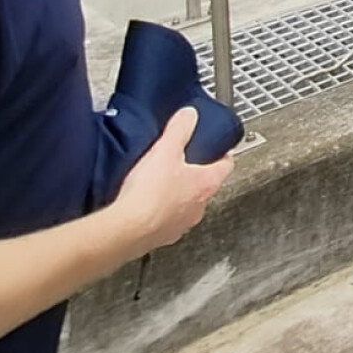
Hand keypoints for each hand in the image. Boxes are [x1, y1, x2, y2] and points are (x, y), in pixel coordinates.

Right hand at [110, 107, 235, 253]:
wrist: (126, 229)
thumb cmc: (150, 194)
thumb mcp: (166, 150)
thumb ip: (180, 129)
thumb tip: (189, 115)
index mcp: (205, 184)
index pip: (226, 166)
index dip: (223, 155)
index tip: (220, 150)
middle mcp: (198, 208)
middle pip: (205, 187)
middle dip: (195, 175)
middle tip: (184, 164)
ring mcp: (180, 225)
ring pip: (186, 206)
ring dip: (177, 196)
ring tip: (161, 185)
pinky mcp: (160, 237)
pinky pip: (165, 222)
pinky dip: (159, 213)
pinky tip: (145, 205)